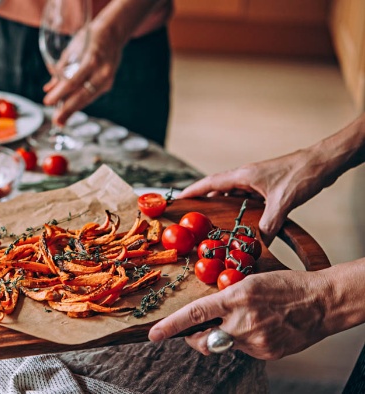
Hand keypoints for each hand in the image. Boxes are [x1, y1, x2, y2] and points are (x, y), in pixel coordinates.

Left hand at [42, 22, 124, 125]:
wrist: (113, 34)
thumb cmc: (89, 38)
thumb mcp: (72, 50)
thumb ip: (60, 70)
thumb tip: (48, 89)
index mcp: (92, 60)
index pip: (73, 81)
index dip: (59, 93)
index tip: (47, 102)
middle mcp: (102, 72)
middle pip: (82, 95)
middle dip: (67, 110)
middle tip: (56, 121)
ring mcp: (107, 79)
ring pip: (87, 98)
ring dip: (73, 109)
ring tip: (60, 119)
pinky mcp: (108, 84)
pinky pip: (91, 96)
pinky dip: (80, 102)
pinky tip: (69, 109)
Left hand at [148, 270, 331, 359]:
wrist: (322, 302)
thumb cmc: (285, 286)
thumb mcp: (250, 283)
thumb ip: (225, 299)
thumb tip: (204, 314)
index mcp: (235, 297)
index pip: (194, 314)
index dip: (171, 326)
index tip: (154, 335)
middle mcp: (242, 322)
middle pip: (202, 340)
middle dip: (193, 338)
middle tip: (195, 331)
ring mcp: (255, 341)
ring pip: (224, 345)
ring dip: (226, 336)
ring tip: (248, 321)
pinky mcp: (266, 353)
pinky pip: (243, 351)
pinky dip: (245, 342)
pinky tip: (262, 329)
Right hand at [177, 149, 328, 245]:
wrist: (323, 162)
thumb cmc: (301, 174)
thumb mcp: (282, 202)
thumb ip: (269, 222)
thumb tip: (260, 242)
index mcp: (243, 175)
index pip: (210, 183)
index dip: (193, 191)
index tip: (179, 198)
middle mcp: (247, 176)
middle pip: (219, 188)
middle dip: (205, 200)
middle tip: (195, 214)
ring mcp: (257, 179)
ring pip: (234, 192)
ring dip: (224, 204)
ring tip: (215, 218)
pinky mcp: (268, 184)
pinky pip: (247, 196)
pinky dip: (241, 206)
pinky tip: (243, 216)